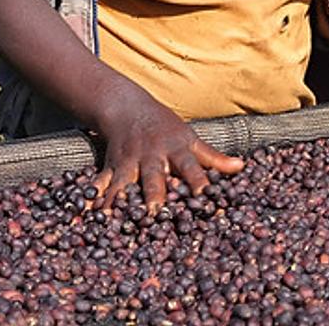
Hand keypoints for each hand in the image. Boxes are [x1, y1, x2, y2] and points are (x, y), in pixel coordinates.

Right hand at [93, 93, 243, 209]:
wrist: (126, 107)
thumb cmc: (164, 127)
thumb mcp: (190, 138)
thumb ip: (213, 157)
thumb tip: (241, 168)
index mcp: (175, 150)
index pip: (190, 166)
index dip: (198, 181)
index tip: (204, 197)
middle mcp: (151, 157)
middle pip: (154, 177)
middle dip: (153, 194)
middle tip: (154, 213)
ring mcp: (128, 162)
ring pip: (124, 184)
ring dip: (120, 201)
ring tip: (116, 222)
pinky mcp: (109, 167)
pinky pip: (100, 185)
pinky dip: (92, 198)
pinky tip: (86, 214)